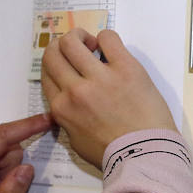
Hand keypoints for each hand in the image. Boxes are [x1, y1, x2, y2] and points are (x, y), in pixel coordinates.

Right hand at [40, 28, 176, 165]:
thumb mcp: (76, 141)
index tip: (69, 66)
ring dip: (79, 37)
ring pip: (72, 41)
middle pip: (53, 53)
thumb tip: (70, 102)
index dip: (56, 65)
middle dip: (61, 46)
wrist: (146, 155)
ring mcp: (99, 77)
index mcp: (61, 108)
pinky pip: (108, 37)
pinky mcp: (125, 67)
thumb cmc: (113, 154)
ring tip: (93, 46)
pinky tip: (112, 50)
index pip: (47, 73)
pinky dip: (106, 38)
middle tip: (78, 51)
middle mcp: (74, 90)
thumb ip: (67, 119)